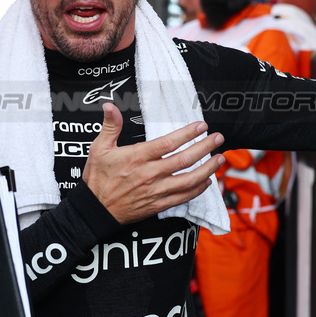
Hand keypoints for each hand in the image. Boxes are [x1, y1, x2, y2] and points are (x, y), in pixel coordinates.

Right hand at [82, 103, 224, 225]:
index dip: (187, 134)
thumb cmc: (98, 178)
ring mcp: (155, 191)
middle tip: (218, 138)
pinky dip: (198, 189)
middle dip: (204, 147)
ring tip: (220, 158)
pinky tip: (207, 181)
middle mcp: (149, 174)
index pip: (168, 143)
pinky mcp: (158, 204)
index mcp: (136, 158)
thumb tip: (109, 106)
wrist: (95, 210)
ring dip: (207, 169)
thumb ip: (110, 126)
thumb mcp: (99, 148)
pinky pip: (183, 197)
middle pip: (184, 160)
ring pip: (189, 180)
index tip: (201, 126)